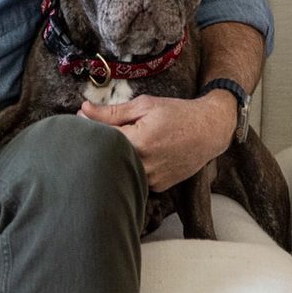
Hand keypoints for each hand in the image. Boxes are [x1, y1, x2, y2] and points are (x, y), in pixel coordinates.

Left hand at [79, 90, 236, 190]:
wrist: (209, 131)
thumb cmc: (178, 113)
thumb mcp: (145, 105)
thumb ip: (112, 111)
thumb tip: (83, 110)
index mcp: (139, 142)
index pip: (100, 138)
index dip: (88, 127)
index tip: (82, 119)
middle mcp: (145, 164)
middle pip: (108, 157)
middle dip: (98, 145)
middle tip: (96, 132)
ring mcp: (152, 179)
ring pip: (121, 170)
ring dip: (114, 158)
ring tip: (117, 143)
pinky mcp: (158, 187)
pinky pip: (135, 177)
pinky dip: (130, 167)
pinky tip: (133, 155)